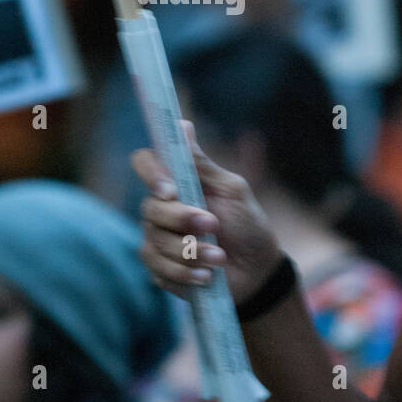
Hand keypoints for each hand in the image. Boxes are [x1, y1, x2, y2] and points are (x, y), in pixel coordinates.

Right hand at [131, 121, 281, 308]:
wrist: (257, 270)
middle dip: (182, 220)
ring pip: (154, 241)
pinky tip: (207, 276)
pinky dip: (186, 273)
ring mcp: (157, 239)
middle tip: (213, 225)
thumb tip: (182, 125)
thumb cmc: (247, 224)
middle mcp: (161, 208)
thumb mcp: (231, 190)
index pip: (145, 163)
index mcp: (177, 182)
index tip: (170, 190)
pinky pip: (159, 268)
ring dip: (191, 251)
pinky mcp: (159, 268)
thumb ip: (202, 164)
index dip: (151, 173)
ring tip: (219, 257)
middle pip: (149, 208)